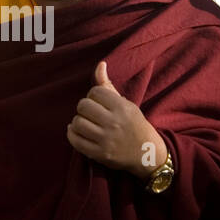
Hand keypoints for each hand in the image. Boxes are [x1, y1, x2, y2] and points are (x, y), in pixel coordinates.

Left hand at [66, 61, 165, 179]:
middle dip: (84, 107)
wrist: (147, 153)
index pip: (95, 92)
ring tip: (85, 122)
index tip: (98, 102)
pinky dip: (72, 133)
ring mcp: (106, 139)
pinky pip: (75, 140)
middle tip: (90, 112)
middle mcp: (114, 123)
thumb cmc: (134, 124)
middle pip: (83, 106)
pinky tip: (77, 131)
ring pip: (77, 123)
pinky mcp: (99, 154)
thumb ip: (108, 85)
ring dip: (78, 121)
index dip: (93, 95)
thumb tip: (100, 64)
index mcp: (122, 107)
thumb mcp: (125, 103)